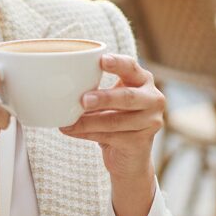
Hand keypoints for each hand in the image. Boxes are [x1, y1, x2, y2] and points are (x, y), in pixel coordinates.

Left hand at [59, 53, 163, 181]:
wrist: (129, 156)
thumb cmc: (115, 118)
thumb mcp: (110, 100)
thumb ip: (96, 89)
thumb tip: (62, 87)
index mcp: (143, 80)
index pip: (131, 67)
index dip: (117, 63)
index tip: (102, 60)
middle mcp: (153, 99)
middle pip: (127, 97)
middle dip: (104, 98)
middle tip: (83, 100)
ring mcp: (150, 122)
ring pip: (115, 121)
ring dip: (89, 121)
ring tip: (68, 122)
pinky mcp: (141, 143)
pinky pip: (110, 137)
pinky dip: (87, 134)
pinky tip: (72, 131)